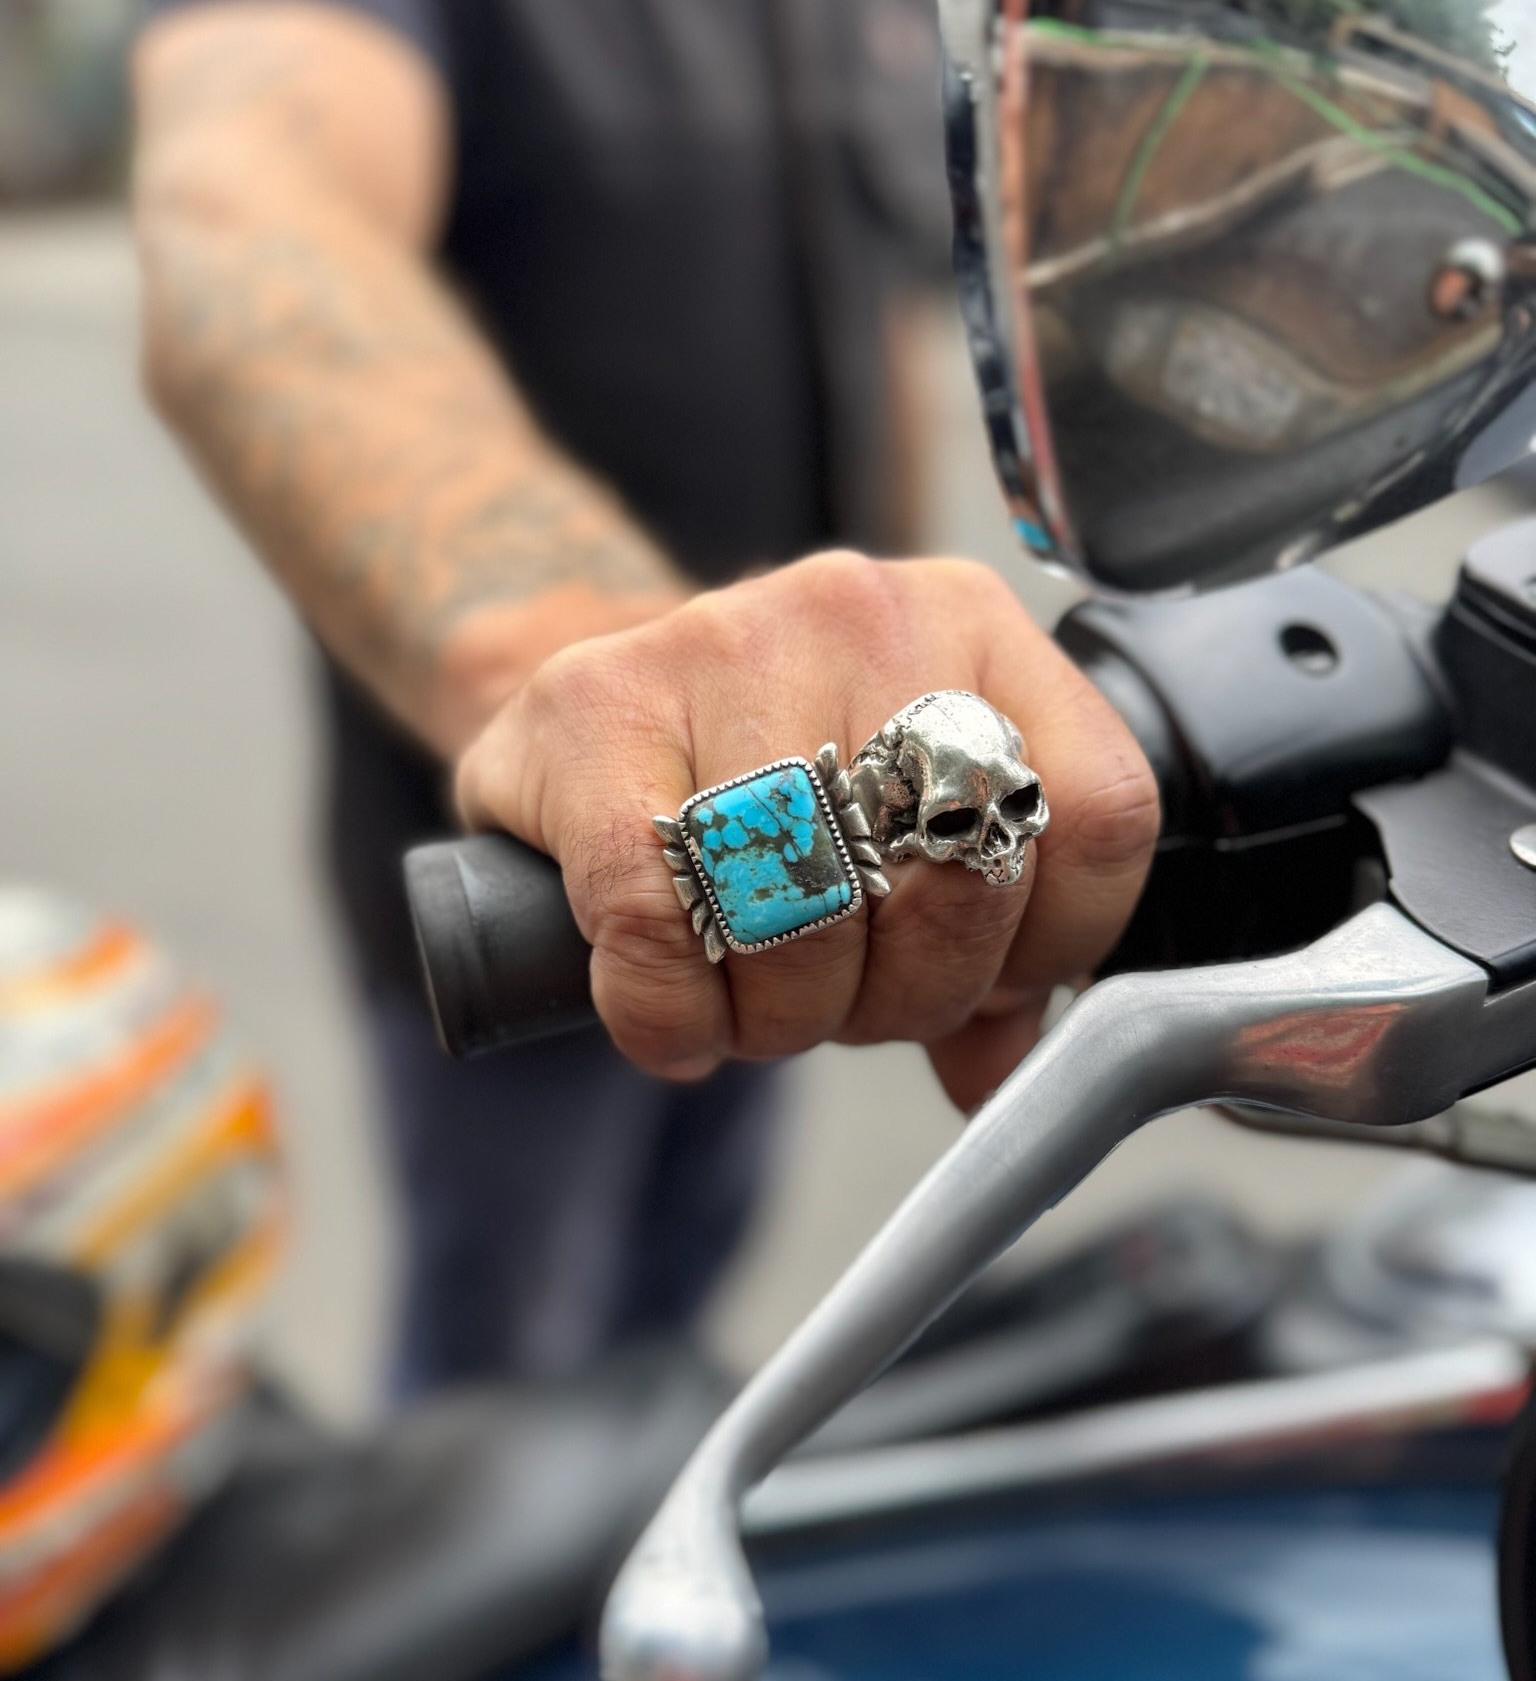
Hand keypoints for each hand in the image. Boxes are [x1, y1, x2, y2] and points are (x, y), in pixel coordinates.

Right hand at [456, 552, 1158, 1106]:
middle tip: (836, 1004)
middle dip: (898, 1001)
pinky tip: (672, 1013)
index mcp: (975, 631)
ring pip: (809, 911)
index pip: (1097, 815)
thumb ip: (982, 946)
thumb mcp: (896, 832)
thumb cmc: (763, 784)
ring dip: (778, 1016)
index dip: (1046, 948)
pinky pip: (660, 920)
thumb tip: (999, 1068)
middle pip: (953, 881)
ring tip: (747, 1002)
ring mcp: (726, 638)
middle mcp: (866, 612)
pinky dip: (670, 1010)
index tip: (980, 986)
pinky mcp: (598, 701)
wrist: (580, 712)